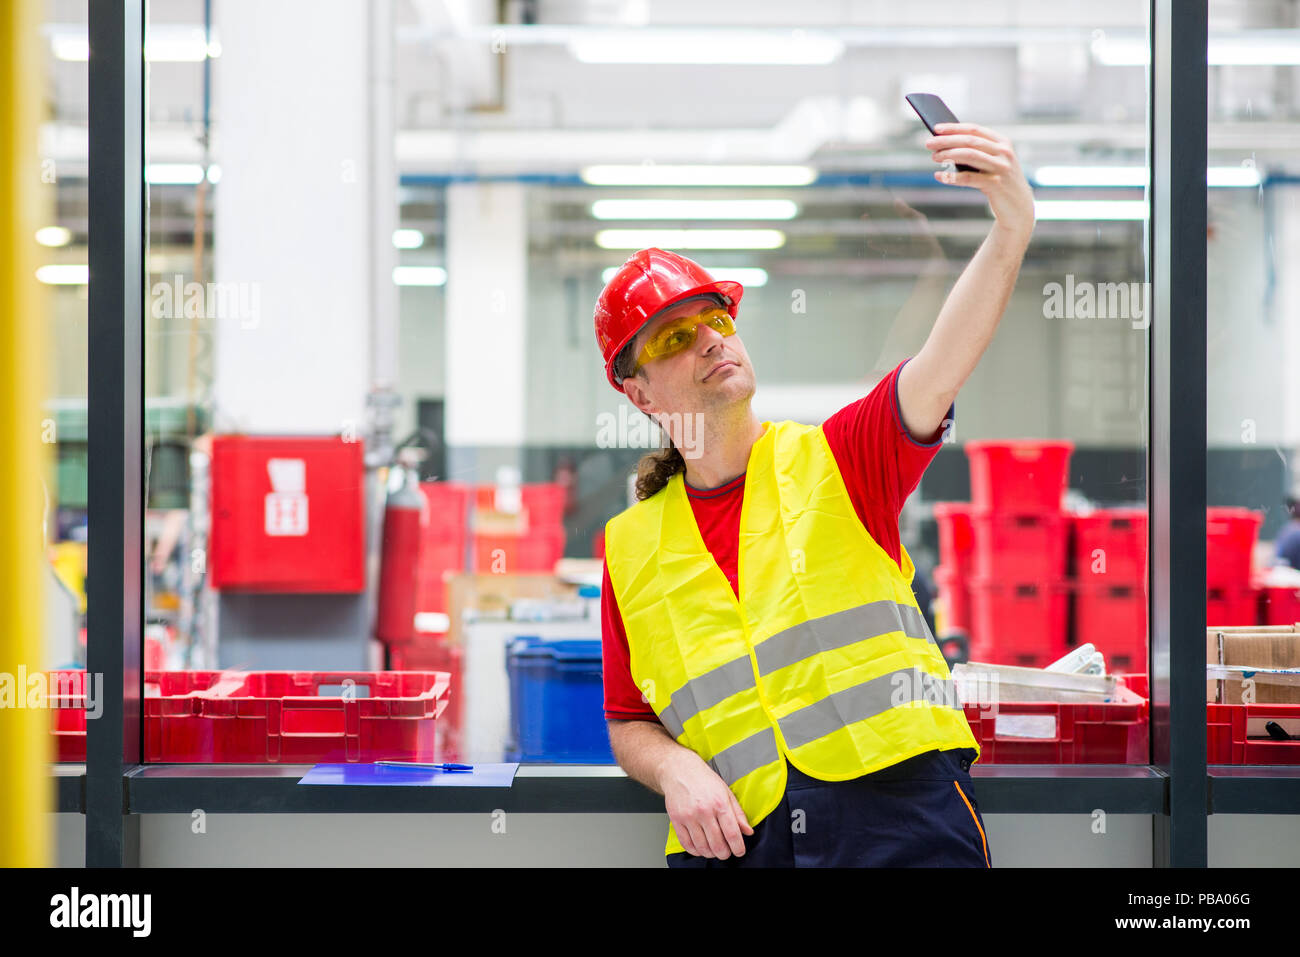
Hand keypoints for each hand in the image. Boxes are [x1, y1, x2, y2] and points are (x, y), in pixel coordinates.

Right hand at [658, 750, 753, 857]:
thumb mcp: (726, 792)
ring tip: (714, 850)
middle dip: (725, 854)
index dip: (738, 848)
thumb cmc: (703, 779)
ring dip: (710, 854)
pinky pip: (686, 844)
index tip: (739, 851)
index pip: (732, 834)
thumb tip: (748, 831)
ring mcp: (689, 816)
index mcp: (719, 803)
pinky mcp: (676, 820)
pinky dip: (695, 851)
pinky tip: (700, 848)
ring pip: (702, 847)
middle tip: (726, 852)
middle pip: (717, 845)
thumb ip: (738, 813)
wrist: (679, 770)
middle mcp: (704, 811)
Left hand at [925, 122, 1034, 242]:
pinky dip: (951, 176)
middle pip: (969, 141)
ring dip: (948, 154)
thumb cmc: (999, 181)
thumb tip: (946, 144)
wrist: (1018, 206)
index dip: (954, 128)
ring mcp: (1001, 168)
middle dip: (947, 140)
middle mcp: (1003, 152)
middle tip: (928, 143)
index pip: (974, 129)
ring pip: (969, 155)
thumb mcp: (993, 162)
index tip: (936, 128)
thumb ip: (977, 151)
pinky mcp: (996, 185)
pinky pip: (968, 178)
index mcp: (1002, 142)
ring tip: (934, 157)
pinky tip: (939, 175)